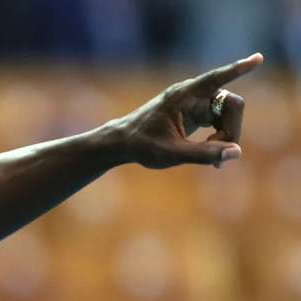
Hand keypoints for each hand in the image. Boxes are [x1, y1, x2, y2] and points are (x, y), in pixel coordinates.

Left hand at [113, 53, 261, 169]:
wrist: (123, 143)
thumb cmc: (142, 145)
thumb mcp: (171, 153)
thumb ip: (203, 154)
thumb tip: (237, 152)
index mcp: (184, 96)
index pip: (216, 78)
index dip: (238, 69)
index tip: (258, 59)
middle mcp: (193, 94)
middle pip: (232, 104)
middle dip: (232, 130)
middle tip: (218, 156)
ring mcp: (196, 103)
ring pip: (228, 114)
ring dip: (227, 136)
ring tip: (213, 160)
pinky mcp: (197, 112)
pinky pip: (221, 121)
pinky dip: (221, 138)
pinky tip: (213, 155)